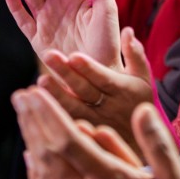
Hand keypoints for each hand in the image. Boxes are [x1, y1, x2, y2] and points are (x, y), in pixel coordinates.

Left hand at [13, 86, 179, 178]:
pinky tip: (31, 157)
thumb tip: (142, 111)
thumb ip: (158, 144)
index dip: (49, 115)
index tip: (37, 92)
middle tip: (21, 95)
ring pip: (42, 170)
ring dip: (30, 139)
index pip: (68, 141)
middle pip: (48, 152)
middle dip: (33, 120)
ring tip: (23, 115)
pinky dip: (34, 169)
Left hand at [39, 27, 154, 153]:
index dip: (89, 67)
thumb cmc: (139, 107)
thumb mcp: (144, 81)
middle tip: (48, 55)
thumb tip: (126, 31)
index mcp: (123, 91)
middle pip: (84, 90)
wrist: (140, 147)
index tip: (73, 54)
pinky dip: (50, 120)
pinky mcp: (83, 139)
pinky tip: (35, 109)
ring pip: (72, 110)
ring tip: (40, 80)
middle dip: (66, 73)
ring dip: (55, 94)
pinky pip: (66, 129)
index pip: (104, 77)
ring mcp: (94, 125)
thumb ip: (135, 56)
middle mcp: (108, 108)